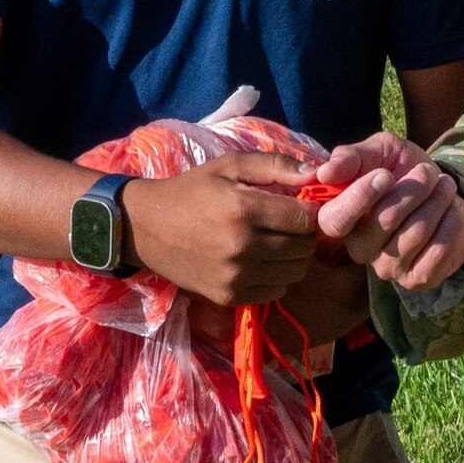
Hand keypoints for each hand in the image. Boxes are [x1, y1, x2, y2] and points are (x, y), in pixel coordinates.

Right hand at [121, 151, 317, 305]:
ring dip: (294, 257)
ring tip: (277, 242)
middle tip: (289, 224)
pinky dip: (277, 277)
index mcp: (243, 209)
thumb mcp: (230, 166)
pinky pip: (276, 291)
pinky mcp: (229, 297)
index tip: (300, 206)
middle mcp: (242, 247)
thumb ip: (276, 166)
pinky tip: (262, 261)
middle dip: (304, 234)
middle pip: (304, 247)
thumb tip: (316, 173)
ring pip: (295, 272)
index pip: (305, 219)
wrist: (146, 228)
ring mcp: (235, 276)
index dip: (309, 211)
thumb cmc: (192, 190)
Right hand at [316, 133, 463, 289]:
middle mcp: (358, 248)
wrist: (445, 191)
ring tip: (445, 185)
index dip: (359, 197)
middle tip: (428, 172)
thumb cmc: (404, 170)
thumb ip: (351, 157)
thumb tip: (325, 172)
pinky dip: (451, 222)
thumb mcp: (378, 152)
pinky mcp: (416, 278)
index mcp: (340, 218)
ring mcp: (386, 267)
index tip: (385, 174)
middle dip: (414, 189)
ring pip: (416, 233)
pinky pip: (438, 252)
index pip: (335, 221)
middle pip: (385, 220)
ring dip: (437, 201)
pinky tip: (450, 211)